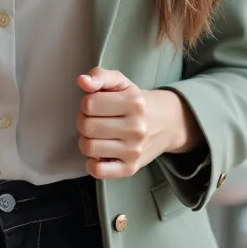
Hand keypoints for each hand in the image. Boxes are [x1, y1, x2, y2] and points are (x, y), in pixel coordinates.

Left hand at [76, 67, 197, 178]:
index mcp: (134, 103)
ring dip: (86, 140)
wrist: (164, 123)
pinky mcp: (130, 168)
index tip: (94, 105)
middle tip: (93, 120)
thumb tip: (82, 81)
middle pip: (86, 126)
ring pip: (89, 147)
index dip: (86, 104)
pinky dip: (92, 163)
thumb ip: (100, 76)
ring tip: (96, 135)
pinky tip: (98, 153)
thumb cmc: (134, 102)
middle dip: (83, 121)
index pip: (88, 104)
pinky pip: (99, 171)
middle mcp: (136, 128)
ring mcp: (134, 150)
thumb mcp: (121, 82)